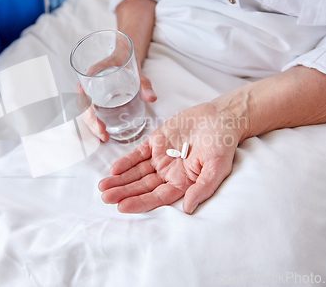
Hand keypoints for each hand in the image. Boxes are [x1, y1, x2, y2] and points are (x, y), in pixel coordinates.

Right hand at [76, 59, 156, 141]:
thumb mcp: (137, 70)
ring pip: (84, 110)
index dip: (86, 108)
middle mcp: (88, 82)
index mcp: (94, 73)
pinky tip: (103, 132)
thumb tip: (152, 98)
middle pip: (82, 104)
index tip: (96, 120)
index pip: (82, 92)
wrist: (123, 53)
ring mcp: (90, 90)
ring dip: (91, 125)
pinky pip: (89, 110)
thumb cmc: (126, 59)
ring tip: (104, 137)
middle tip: (103, 134)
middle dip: (90, 122)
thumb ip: (145, 84)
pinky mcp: (94, 97)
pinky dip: (94, 122)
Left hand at [98, 103, 244, 213]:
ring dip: (120, 179)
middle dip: (123, 192)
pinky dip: (126, 161)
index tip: (122, 207)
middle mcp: (169, 173)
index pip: (157, 197)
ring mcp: (161, 157)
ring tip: (103, 187)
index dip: (140, 202)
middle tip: (105, 198)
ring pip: (137, 172)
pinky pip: (138, 154)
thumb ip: (203, 188)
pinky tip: (114, 169)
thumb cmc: (222, 144)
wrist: (221, 117)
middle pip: (142, 186)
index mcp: (183, 183)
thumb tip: (188, 208)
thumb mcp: (217, 168)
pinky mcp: (156, 142)